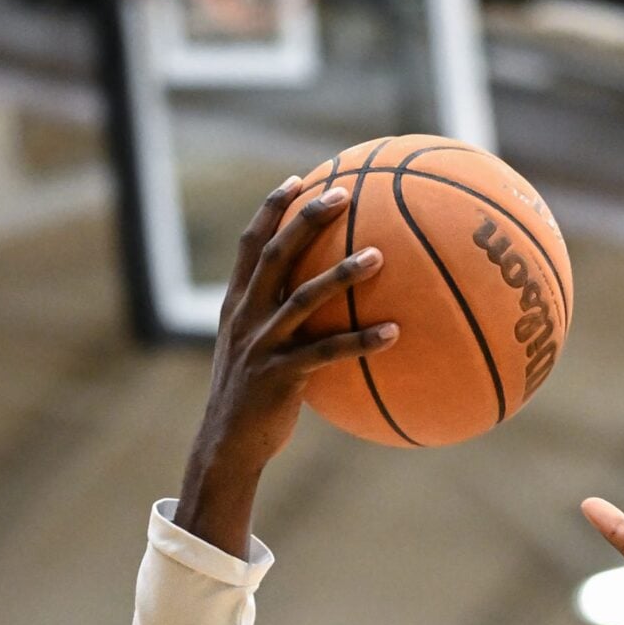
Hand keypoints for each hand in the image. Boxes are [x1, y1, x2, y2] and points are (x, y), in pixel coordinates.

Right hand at [177, 174, 397, 551]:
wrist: (228, 444)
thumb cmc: (254, 399)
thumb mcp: (258, 352)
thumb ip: (283, 323)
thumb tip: (326, 307)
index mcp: (238, 304)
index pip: (251, 243)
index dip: (272, 209)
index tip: (298, 180)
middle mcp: (245, 316)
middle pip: (275, 254)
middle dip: (307, 218)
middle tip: (343, 193)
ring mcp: (261, 344)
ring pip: (302, 298)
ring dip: (342, 274)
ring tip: (379, 256)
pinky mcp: (279, 376)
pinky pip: (327, 353)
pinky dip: (361, 342)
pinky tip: (395, 334)